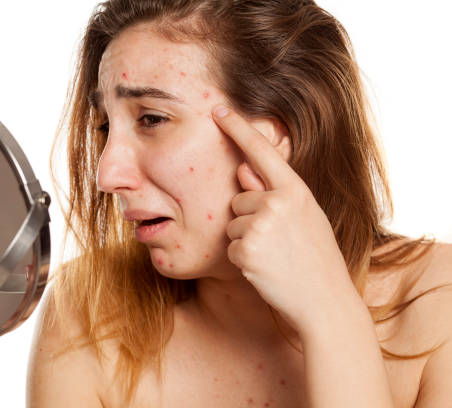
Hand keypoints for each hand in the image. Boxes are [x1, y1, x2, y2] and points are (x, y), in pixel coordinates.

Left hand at [213, 105, 360, 334]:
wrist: (324, 301)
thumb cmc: (316, 257)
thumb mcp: (304, 217)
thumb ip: (274, 192)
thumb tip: (242, 170)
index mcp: (295, 190)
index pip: (260, 152)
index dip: (237, 128)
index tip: (218, 109)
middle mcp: (277, 202)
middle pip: (239, 198)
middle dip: (249, 217)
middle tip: (278, 241)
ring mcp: (260, 226)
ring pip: (232, 223)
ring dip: (245, 239)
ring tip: (274, 255)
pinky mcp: (245, 250)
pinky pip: (230, 247)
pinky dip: (242, 259)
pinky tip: (265, 269)